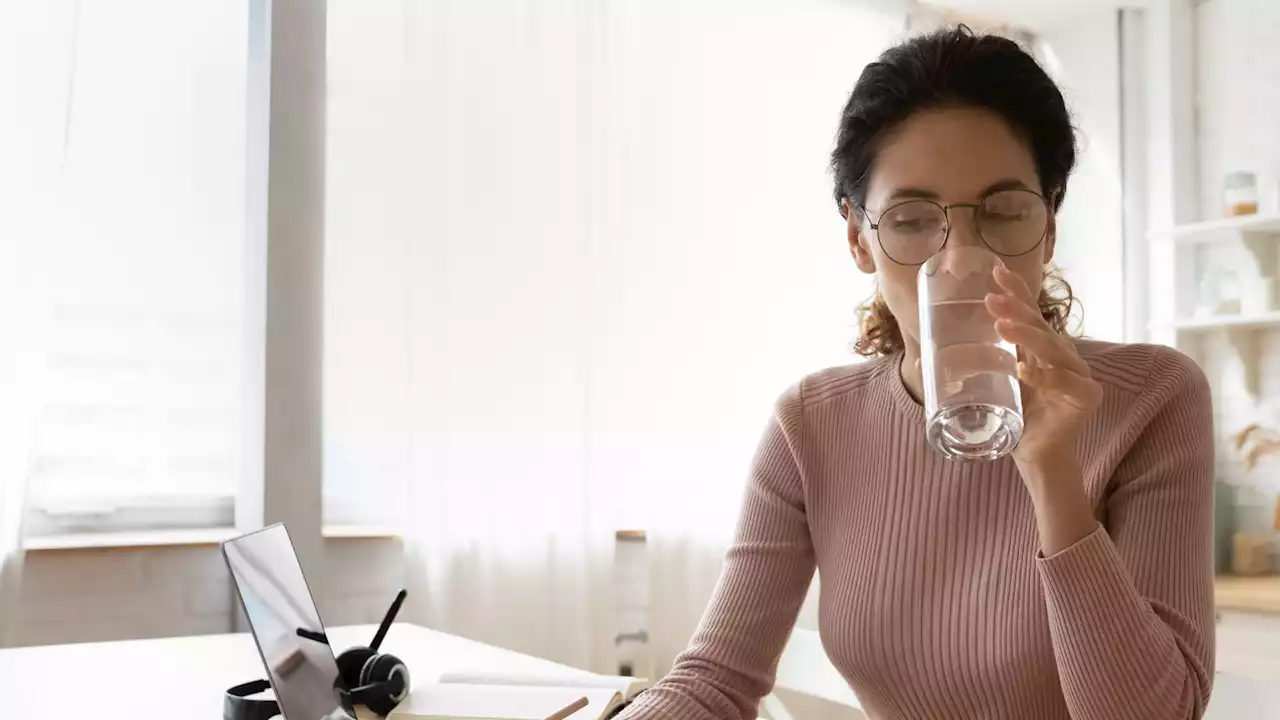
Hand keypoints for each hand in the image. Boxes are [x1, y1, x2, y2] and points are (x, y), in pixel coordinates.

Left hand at [985, 264, 1101, 468]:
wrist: (1035, 456)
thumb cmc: (1015, 418)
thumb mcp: (990, 386)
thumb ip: (969, 369)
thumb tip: (922, 360)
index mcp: (1041, 348)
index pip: (1030, 313)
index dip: (1017, 291)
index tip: (997, 270)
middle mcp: (1062, 356)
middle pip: (1041, 326)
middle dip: (1016, 309)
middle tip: (991, 299)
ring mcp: (1078, 374)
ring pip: (1053, 349)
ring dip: (1027, 335)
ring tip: (1001, 326)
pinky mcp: (1085, 397)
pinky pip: (1066, 383)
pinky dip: (1044, 376)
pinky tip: (1024, 369)